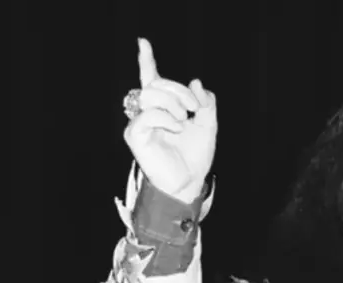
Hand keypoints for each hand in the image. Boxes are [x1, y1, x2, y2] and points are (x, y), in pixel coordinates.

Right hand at [123, 38, 216, 201]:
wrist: (190, 180)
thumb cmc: (196, 154)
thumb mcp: (208, 124)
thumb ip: (205, 102)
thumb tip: (195, 82)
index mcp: (164, 106)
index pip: (151, 77)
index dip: (146, 59)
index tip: (143, 41)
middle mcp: (147, 111)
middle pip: (156, 83)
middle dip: (178, 90)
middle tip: (194, 108)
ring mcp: (139, 122)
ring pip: (150, 94)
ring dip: (173, 103)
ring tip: (184, 121)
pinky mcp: (134, 135)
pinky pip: (147, 115)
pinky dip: (166, 119)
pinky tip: (176, 129)